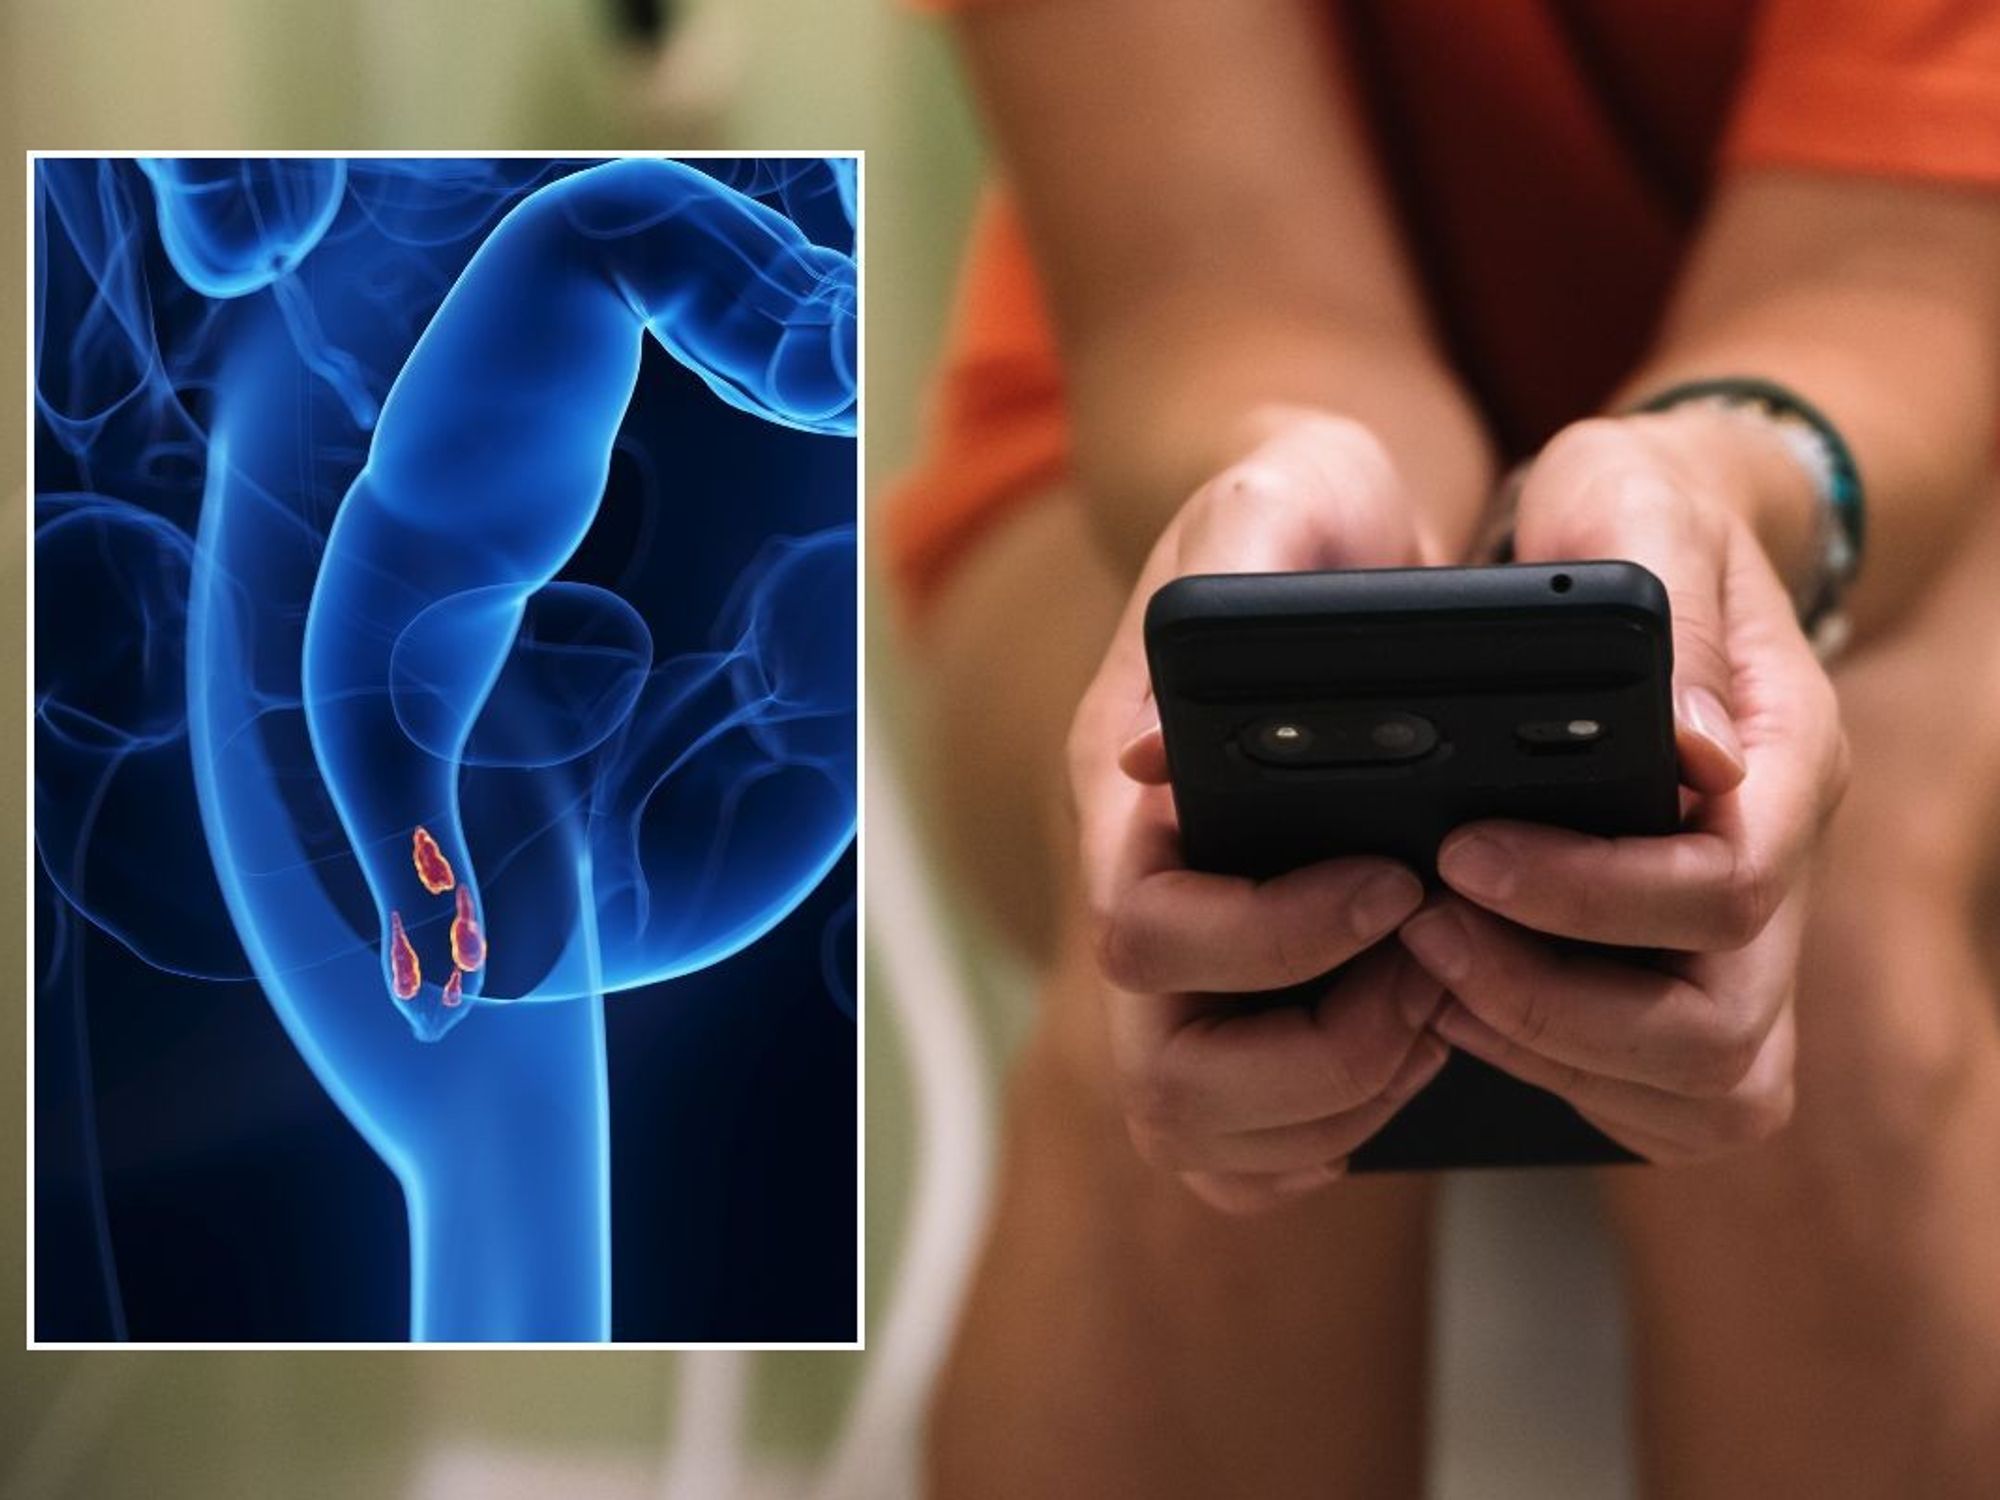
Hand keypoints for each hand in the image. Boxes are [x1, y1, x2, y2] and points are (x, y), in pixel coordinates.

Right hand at [1070, 409, 1452, 1212]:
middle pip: (1166, 1082)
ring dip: (1342, 1105)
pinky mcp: (1249, 1001)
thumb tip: (1158, 751)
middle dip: (1320, 1060)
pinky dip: (1343, 1127)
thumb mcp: (1283, 494)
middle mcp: (1145, 897)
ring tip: (1442, 1010)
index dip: (1275, 940)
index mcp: (1128, 798)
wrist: (1315, 553)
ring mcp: (1194, 965)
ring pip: (1205, 1133)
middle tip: (1430, 982)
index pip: (1146, 935)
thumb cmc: (1302, 521)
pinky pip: (1256, 1143)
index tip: (1397, 882)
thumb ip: (1237, 572)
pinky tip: (1427, 1039)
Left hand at [1399, 413, 1849, 1162]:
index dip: (1590, 896)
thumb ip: (1657, 591)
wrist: (1640, 540)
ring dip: (1551, 1054)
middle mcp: (1780, 862)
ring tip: (1426, 974)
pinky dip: (1555, 1074)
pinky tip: (1452, 1003)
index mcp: (1788, 755)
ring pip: (1707, 1088)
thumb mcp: (1629, 495)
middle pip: (1720, 1028)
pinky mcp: (1683, 977)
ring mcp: (1742, 937)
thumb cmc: (1628, 510)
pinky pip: (1660, 1098)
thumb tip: (1691, 751)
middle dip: (1554, 1001)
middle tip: (1422, 929)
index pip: (1728, 885)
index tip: (1461, 852)